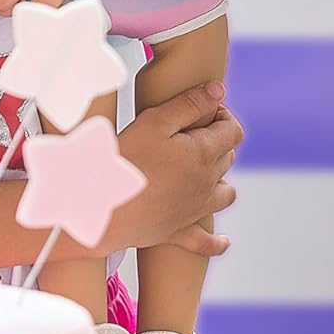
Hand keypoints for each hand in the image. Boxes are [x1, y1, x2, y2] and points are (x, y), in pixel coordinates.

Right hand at [107, 82, 241, 256]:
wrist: (100, 205)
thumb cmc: (124, 160)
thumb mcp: (153, 122)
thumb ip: (188, 104)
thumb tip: (219, 92)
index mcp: (204, 154)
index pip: (232, 131)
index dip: (222, 115)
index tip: (202, 109)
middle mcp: (207, 184)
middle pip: (227, 158)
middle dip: (216, 142)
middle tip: (189, 133)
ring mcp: (195, 210)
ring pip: (225, 195)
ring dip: (220, 181)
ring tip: (201, 172)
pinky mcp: (178, 232)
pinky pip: (206, 241)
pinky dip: (216, 241)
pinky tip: (222, 240)